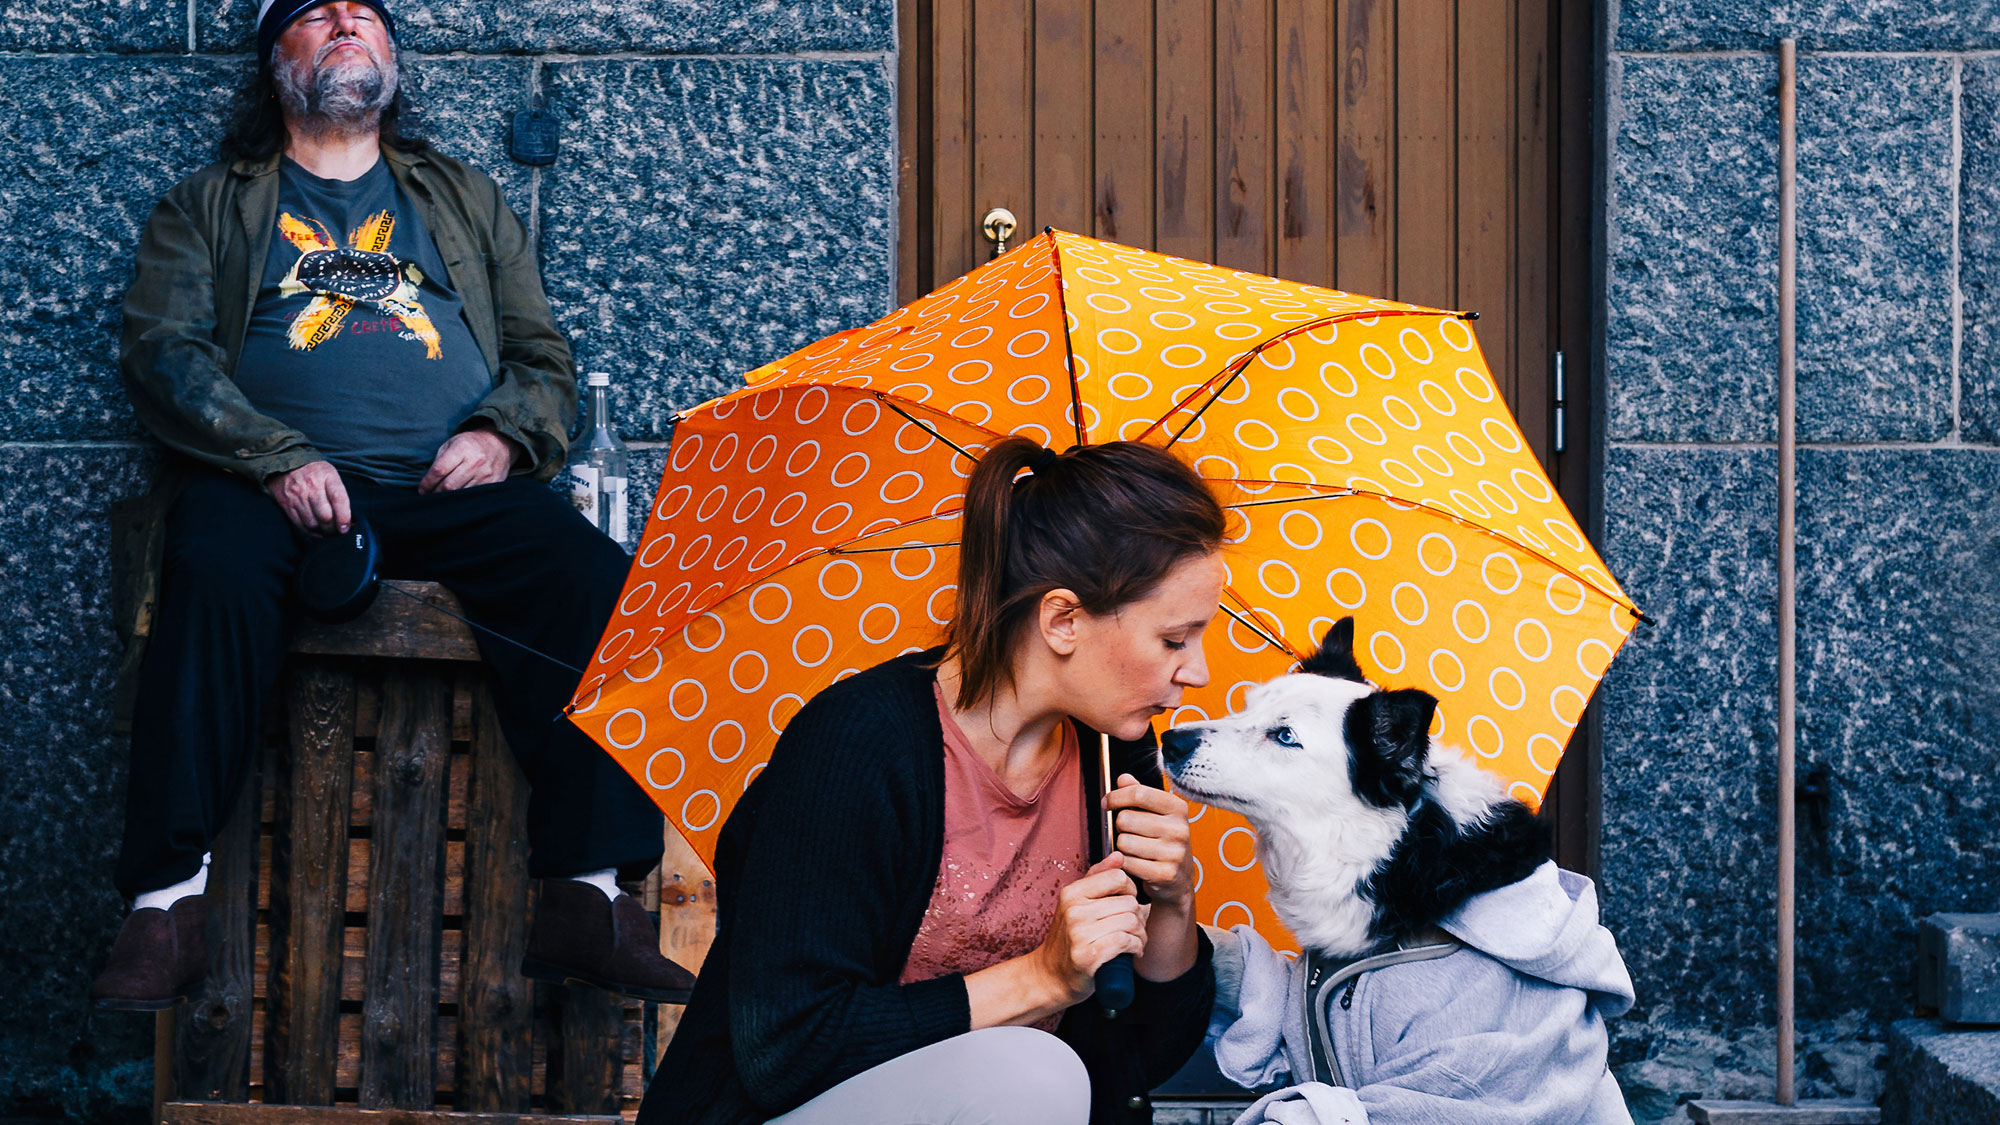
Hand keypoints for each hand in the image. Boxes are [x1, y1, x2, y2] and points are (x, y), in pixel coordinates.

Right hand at [266, 460, 351, 534]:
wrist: (285, 462)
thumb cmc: (314, 471)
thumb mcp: (330, 474)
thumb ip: (339, 494)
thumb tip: (350, 520)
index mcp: (327, 476)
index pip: (339, 499)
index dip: (344, 517)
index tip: (346, 527)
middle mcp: (311, 486)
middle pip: (325, 515)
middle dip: (333, 528)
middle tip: (337, 531)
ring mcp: (297, 495)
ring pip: (312, 523)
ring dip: (322, 532)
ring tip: (327, 531)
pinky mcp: (286, 503)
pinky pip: (299, 523)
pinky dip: (310, 531)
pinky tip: (316, 531)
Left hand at [419, 429, 517, 492]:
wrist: (500, 444)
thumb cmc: (470, 444)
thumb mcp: (452, 444)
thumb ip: (439, 461)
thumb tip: (428, 483)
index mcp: (462, 448)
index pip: (439, 470)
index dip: (427, 483)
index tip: (422, 490)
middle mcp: (475, 461)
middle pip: (449, 486)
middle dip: (436, 493)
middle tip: (430, 495)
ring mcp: (486, 474)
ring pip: (460, 494)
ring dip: (448, 498)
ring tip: (442, 496)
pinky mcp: (493, 483)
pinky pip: (473, 496)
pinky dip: (462, 499)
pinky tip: (457, 497)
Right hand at [1034, 853, 1147, 1004]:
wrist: (1050, 976)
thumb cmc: (1068, 939)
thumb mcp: (1077, 903)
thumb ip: (1097, 877)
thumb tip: (1118, 855)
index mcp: (1072, 893)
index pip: (1117, 877)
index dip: (1130, 889)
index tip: (1128, 902)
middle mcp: (1074, 910)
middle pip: (1129, 902)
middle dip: (1140, 917)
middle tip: (1136, 929)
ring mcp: (1079, 933)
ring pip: (1131, 922)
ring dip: (1141, 935)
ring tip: (1135, 941)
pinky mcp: (1087, 956)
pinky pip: (1125, 941)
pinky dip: (1135, 947)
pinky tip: (1132, 951)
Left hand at [1105, 774, 1196, 910]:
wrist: (1179, 880)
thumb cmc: (1163, 842)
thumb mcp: (1156, 814)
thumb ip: (1139, 794)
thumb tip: (1123, 779)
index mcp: (1177, 808)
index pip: (1138, 793)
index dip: (1116, 797)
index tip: (1107, 803)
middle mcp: (1179, 829)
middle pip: (1126, 819)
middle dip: (1120, 827)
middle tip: (1128, 833)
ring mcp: (1174, 852)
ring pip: (1124, 842)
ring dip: (1122, 847)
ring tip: (1134, 850)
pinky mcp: (1165, 874)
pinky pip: (1127, 863)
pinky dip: (1125, 864)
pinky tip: (1135, 864)